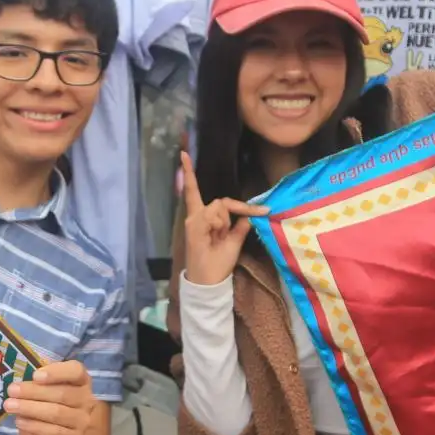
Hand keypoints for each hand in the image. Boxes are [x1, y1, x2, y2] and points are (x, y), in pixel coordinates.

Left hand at [5, 360, 97, 434]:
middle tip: (12, 390)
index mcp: (81, 380)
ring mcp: (81, 421)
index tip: (35, 375)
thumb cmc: (47, 402)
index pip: (76, 371)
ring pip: (57, 413)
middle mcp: (86, 399)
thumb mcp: (43, 387)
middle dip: (34, 392)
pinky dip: (34, 426)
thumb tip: (19, 380)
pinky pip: (54, 432)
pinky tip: (19, 421)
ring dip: (30, 408)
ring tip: (10, 405)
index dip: (57, 372)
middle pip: (62, 393)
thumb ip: (38, 381)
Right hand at [179, 151, 267, 287]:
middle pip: (220, 202)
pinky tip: (213, 237)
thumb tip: (251, 215)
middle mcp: (195, 216)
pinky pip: (213, 216)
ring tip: (218, 239)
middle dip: (235, 212)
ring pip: (218, 208)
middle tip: (231, 233)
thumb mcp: (234, 241)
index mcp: (202, 218)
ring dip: (224, 223)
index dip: (189, 174)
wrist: (208, 281)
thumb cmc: (219, 263)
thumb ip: (240, 226)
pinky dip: (218, 226)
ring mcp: (193, 221)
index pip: (195, 192)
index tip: (183, 154)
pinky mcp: (193, 226)